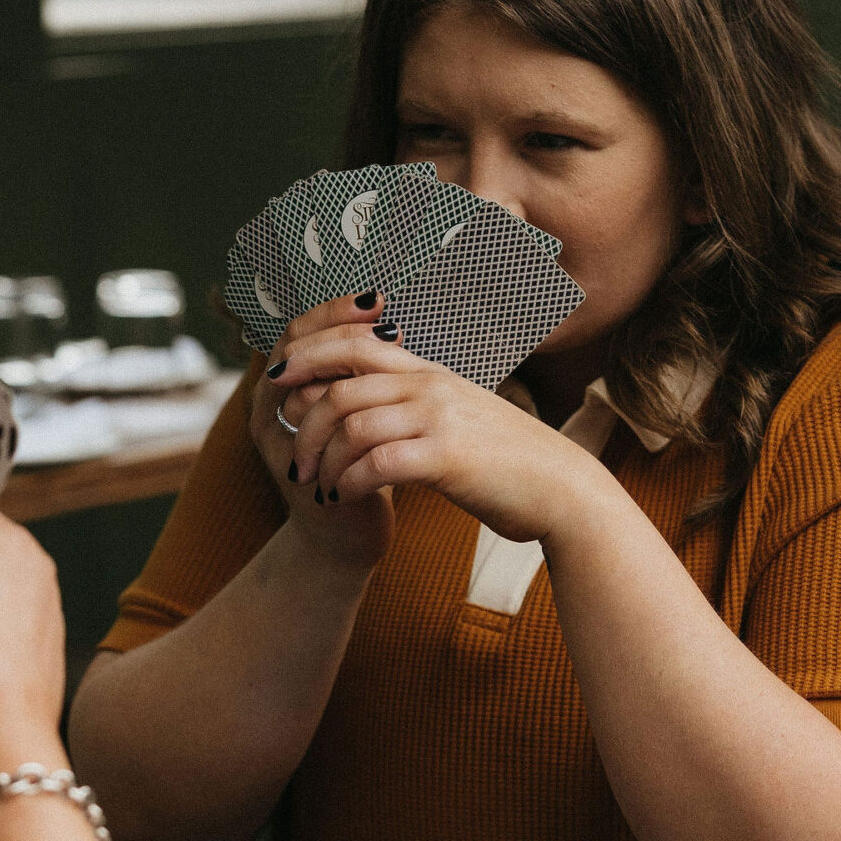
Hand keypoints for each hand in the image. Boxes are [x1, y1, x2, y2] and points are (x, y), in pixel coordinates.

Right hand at [249, 291, 399, 577]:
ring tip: (391, 346)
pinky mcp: (296, 474)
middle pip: (291, 350)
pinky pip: (313, 432)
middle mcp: (269, 414)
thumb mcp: (355, 412)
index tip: (375, 298)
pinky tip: (385, 395)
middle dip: (335, 326)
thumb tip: (385, 323)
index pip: (298, 334)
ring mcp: (280, 444)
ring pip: (299, 387)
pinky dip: (349, 408)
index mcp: (283, 393)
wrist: (353, 534)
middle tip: (379, 310)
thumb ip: (355, 375)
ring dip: (343, 363)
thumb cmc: (359, 466)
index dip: (331, 312)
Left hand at [273, 328, 603, 546]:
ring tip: (318, 487)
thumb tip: (377, 404)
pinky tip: (344, 498)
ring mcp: (438, 418)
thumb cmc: (509, 461)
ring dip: (322, 461)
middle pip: (339, 386)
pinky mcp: (446, 457)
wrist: (562, 489)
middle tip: (294, 460)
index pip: (352, 342)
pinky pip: (376, 463)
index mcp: (429, 371)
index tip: (277, 381)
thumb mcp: (461, 415)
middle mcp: (429, 385)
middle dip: (304, 423)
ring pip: (350, 426)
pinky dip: (348, 482)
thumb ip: (420, 402)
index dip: (306, 354)